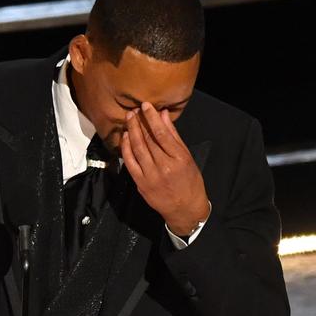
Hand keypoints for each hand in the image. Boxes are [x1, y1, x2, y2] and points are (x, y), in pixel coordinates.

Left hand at [120, 102, 210, 235]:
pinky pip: (130, 162)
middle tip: (134, 110)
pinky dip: (126, 148)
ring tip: (129, 119)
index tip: (146, 106)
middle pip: (148, 140)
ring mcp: (150, 176)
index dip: (152, 118)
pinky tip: (125, 137)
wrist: (185, 208)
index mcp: (178, 159)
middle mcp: (164, 167)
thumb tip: (164, 115)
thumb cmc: (190, 182)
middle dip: (139, 122)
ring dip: (131, 131)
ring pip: (137, 149)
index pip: (162, 134)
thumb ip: (174, 135)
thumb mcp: (187, 157)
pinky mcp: (141, 183)